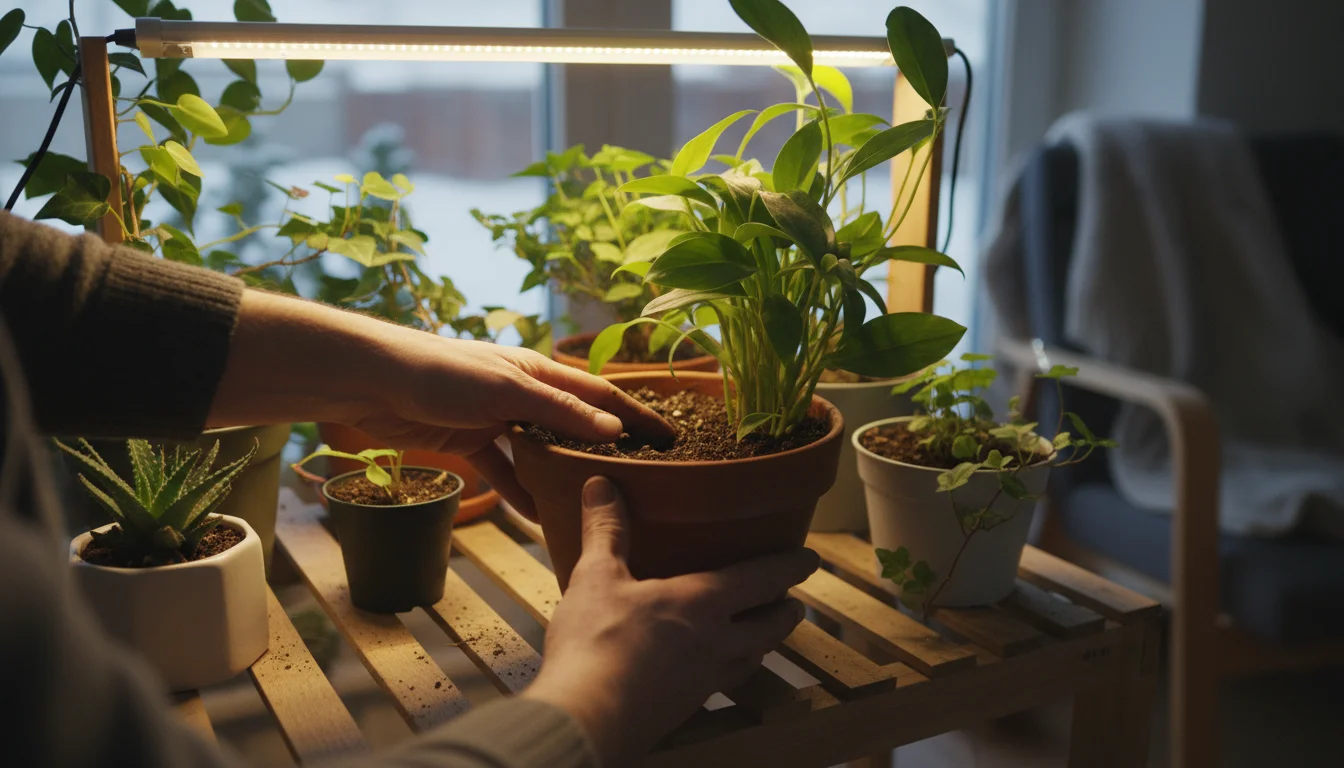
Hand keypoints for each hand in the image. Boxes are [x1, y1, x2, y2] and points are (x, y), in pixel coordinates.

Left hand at [209, 291, 673, 517]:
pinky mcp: (470, 441)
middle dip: (607, 449)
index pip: (602, 394)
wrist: (370, 380)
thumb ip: (559, 412)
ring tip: (596, 506)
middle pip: (577, 424)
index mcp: (539, 371)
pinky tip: (540, 519)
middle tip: (642, 480)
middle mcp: (525, 392)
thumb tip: (615, 430)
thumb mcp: (507, 391)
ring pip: (543, 451)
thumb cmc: (439, 371)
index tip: (674, 440)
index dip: (638, 415)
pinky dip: (522, 492)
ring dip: (566, 476)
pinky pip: (506, 471)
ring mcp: (498, 418)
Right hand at [522, 477, 818, 765]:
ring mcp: (703, 681)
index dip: (790, 566)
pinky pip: (722, 685)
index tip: (811, 558)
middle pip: (768, 626)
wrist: (586, 719)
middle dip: (785, 612)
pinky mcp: (684, 709)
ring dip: (763, 644)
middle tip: (794, 602)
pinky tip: (712, 673)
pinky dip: (729, 671)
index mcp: (703, 603)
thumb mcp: (596, 577)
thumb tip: (602, 483)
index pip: (761, 579)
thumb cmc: (596, 642)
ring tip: (762, 636)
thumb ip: (606, 531)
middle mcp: (716, 643)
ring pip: (751, 659)